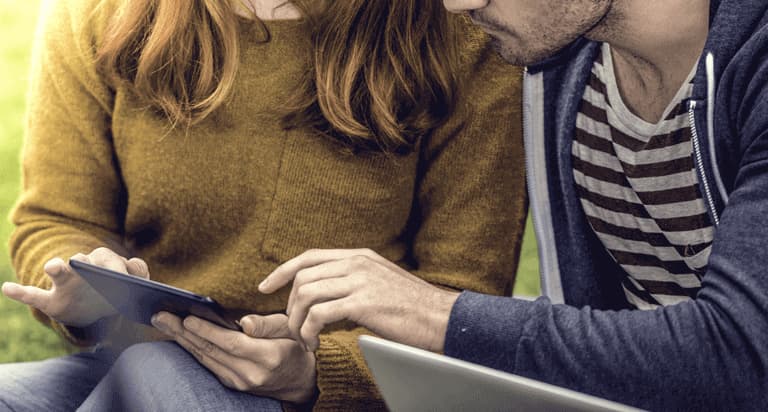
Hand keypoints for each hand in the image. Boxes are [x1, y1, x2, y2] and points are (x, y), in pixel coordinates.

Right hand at [1, 247, 148, 326]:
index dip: (117, 266)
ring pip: (61, 272)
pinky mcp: (50, 300)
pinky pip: (32, 295)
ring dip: (58, 268)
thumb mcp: (132, 288)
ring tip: (54, 266)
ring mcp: (64, 284)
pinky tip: (7, 289)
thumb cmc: (116, 295)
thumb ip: (138, 276)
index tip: (122, 274)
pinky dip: (20, 292)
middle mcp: (82, 269)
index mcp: (103, 265)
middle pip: (84, 260)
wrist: (97, 313)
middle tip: (90, 266)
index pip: (110, 259)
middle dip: (89, 263)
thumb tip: (138, 269)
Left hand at [151, 312, 316, 403]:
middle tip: (161, 316)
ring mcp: (240, 382)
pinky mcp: (232, 384)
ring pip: (205, 358)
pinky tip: (179, 336)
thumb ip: (268, 324)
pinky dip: (192, 349)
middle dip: (183, 332)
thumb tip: (245, 322)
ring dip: (182, 340)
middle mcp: (251, 374)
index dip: (208, 331)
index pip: (232, 343)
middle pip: (212, 351)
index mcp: (268, 357)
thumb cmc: (295, 347)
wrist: (300, 380)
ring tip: (163, 322)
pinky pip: (207, 365)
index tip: (188, 317)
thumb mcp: (290, 330)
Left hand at [259, 248, 459, 352]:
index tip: (264, 287)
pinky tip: (314, 343)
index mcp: (360, 256)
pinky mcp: (363, 303)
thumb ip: (356, 279)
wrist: (442, 317)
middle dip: (289, 306)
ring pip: (306, 294)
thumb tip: (330, 289)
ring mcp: (360, 280)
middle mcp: (357, 263)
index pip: (310, 256)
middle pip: (303, 277)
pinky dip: (308, 330)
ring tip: (304, 339)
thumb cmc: (413, 307)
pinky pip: (319, 313)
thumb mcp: (382, 282)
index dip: (282, 270)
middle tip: (293, 329)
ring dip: (297, 321)